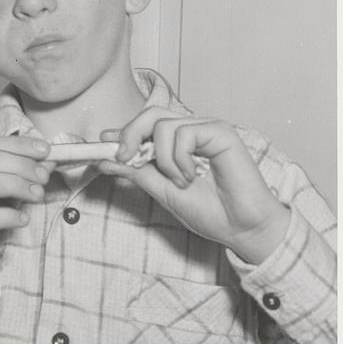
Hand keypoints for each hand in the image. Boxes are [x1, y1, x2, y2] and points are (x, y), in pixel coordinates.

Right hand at [0, 136, 50, 342]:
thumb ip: (23, 179)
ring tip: (37, 197)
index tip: (46, 151)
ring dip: (16, 185)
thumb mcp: (7, 201)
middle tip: (44, 178)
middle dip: (21, 166)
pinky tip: (22, 220)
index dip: (20, 146)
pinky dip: (9, 215)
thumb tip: (49, 160)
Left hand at [98, 108, 289, 264]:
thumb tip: (105, 159)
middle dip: (130, 134)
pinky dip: (179, 159)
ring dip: (163, 159)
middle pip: (150, 114)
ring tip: (180, 181)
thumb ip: (136, 171)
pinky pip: (183, 133)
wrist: (241, 229)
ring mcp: (206, 129)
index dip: (121, 132)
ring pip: (163, 124)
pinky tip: (192, 177)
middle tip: (124, 157)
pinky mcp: (220, 131)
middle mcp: (192, 131)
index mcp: (178, 144)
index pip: (144, 126)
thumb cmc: (210, 212)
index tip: (101, 145)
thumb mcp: (162, 190)